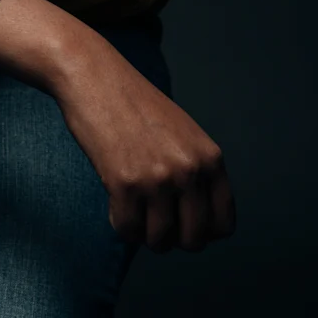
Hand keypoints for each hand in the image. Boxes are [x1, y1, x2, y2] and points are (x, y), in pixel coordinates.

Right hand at [52, 31, 235, 252]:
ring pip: (159, 241)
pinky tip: (115, 202)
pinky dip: (121, 223)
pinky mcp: (125, 183)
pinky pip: (128, 231)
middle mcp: (190, 170)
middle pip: (193, 241)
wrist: (95, 76)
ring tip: (133, 208)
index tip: (181, 222)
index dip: (201, 231)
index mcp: (210, 158)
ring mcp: (158, 178)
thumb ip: (197, 171)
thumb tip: (200, 225)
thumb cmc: (133, 105)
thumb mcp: (182, 134)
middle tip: (153, 218)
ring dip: (144, 233)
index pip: (223, 224)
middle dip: (172, 237)